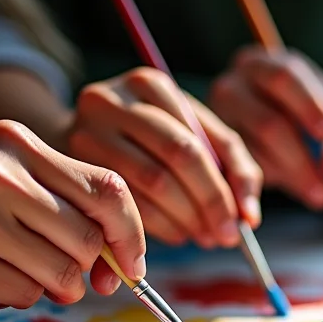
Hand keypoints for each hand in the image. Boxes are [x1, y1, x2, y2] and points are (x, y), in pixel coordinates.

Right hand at [0, 121, 145, 307]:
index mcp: (19, 143)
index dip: (132, 232)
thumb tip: (120, 262)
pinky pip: (26, 294)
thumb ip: (62, 199)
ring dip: (58, 286)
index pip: (108, 188)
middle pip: (90, 238)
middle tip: (75, 273)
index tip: (133, 262)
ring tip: (29, 271)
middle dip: (92, 268)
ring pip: (64, 273)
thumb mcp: (1, 167)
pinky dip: (22, 295)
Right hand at [68, 67, 262, 246]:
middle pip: (175, 159)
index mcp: (151, 85)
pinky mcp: (72, 163)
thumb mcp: (194, 136)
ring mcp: (86, 130)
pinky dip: (157, 226)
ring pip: (149, 184)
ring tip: (202, 236)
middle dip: (207, 204)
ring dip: (184, 220)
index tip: (239, 223)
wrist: (84, 137)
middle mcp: (114, 100)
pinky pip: (123, 203)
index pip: (197, 143)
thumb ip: (233, 166)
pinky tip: (175, 233)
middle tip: (223, 236)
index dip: (222, 189)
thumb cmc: (153, 140)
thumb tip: (250, 217)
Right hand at [209, 47, 322, 207]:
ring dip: (291, 179)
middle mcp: (233, 87)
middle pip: (268, 124)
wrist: (314, 138)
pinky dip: (275, 185)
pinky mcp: (218, 156)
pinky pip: (244, 175)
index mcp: (263, 64)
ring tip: (321, 193)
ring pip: (256, 156)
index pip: (283, 77)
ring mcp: (220, 124)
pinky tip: (298, 188)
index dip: (308, 107)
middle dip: (301, 161)